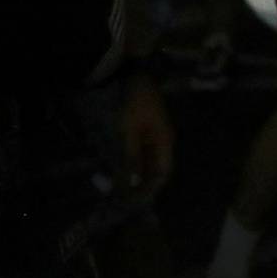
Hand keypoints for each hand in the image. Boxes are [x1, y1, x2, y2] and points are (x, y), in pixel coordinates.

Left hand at [117, 73, 173, 199]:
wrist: (124, 73)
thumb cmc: (131, 101)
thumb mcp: (128, 131)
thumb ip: (129, 159)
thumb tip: (129, 186)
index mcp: (164, 139)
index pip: (163, 172)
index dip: (151, 189)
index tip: (135, 204)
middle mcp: (159, 140)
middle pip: (153, 169)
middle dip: (139, 186)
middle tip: (120, 201)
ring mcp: (148, 135)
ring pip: (142, 164)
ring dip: (131, 177)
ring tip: (114, 191)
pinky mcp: (136, 131)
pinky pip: (134, 154)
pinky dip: (125, 165)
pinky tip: (113, 173)